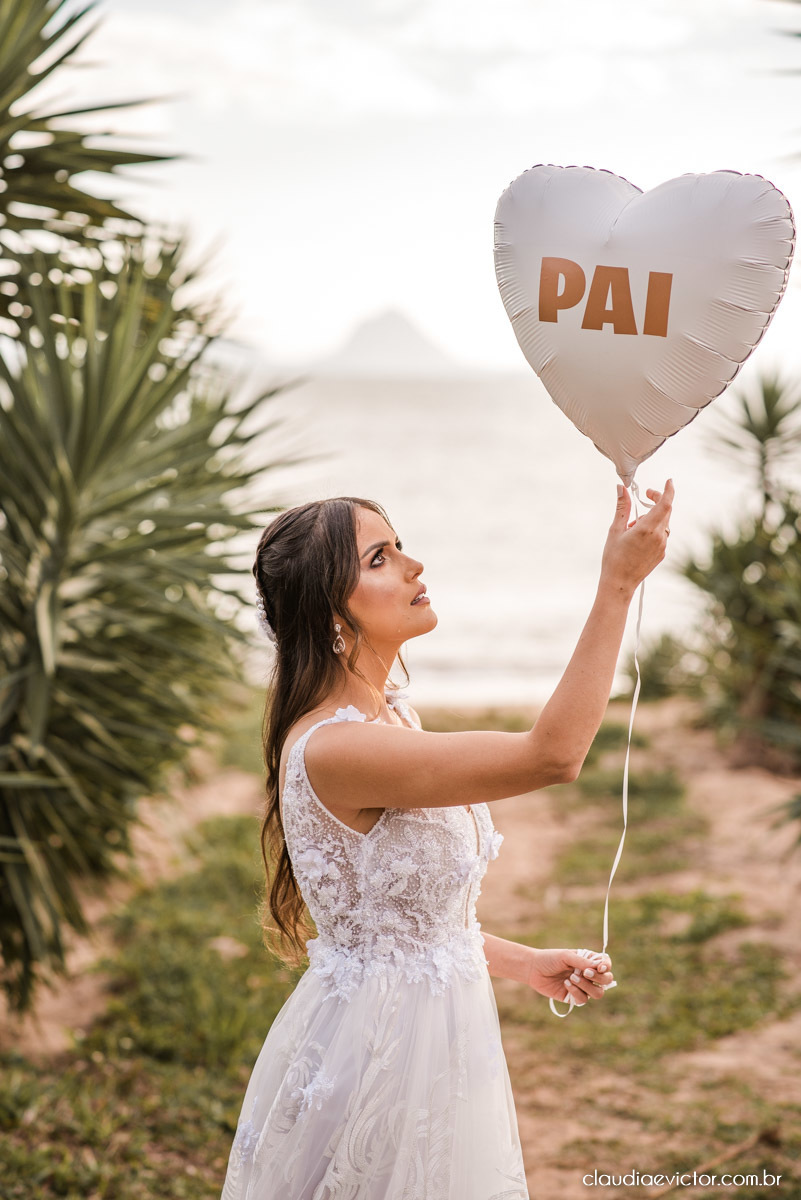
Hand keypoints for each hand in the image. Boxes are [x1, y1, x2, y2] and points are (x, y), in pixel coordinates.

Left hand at [526, 947, 614, 1004]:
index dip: (606, 967)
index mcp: (588, 961)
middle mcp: (588, 975)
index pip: (606, 965)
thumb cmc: (550, 959)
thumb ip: (582, 962)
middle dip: (599, 978)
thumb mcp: (566, 956)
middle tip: (585, 973)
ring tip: (571, 978)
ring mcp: (582, 987)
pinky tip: (565, 984)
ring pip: (598, 993)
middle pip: (607, 981)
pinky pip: (584, 999)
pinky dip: (576, 992)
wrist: (533, 969)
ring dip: (586, 986)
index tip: (599, 968)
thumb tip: (598, 968)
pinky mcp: (574, 997)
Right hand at [599, 478, 673, 598]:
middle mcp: (659, 537)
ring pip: (663, 523)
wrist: (619, 583)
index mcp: (647, 529)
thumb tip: (621, 489)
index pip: (665, 504)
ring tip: (633, 526)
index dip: (668, 491)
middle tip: (645, 496)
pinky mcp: (662, 554)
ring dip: (653, 517)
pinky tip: (637, 538)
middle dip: (657, 500)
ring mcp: (662, 546)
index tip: (668, 481)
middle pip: (665, 511)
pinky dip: (653, 529)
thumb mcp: (615, 530)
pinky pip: (661, 535)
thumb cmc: (613, 557)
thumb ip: (622, 508)